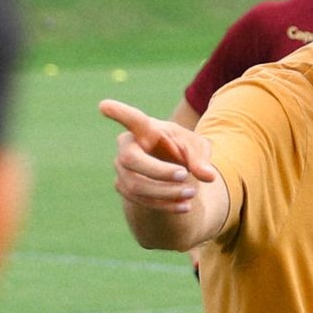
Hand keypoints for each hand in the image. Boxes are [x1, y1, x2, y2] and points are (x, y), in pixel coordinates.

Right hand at [101, 99, 219, 212]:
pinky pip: (139, 200)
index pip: (132, 120)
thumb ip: (201, 159)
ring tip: (192, 194)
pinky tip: (184, 206)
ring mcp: (121, 168)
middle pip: (131, 160)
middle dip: (159, 172)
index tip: (103, 105)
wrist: (174, 171)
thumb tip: (208, 176)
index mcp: (145, 128)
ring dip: (165, 192)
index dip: (118, 113)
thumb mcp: (198, 149)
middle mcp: (127, 146)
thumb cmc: (183, 150)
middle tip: (185, 175)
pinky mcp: (124, 187)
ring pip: (135, 185)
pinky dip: (164, 205)